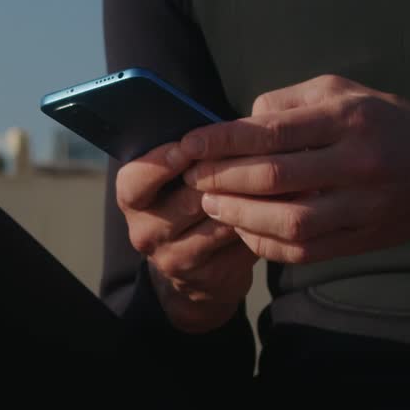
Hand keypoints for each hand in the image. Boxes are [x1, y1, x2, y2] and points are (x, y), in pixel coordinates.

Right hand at [116, 142, 258, 332]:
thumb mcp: (175, 179)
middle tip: (258, 152)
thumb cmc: (188, 202)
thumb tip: (220, 132)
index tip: (190, 146)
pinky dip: (261, 221)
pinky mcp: (206, 277)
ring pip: (220, 219)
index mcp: (132, 199)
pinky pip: (240, 242)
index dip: (163, 162)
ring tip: (277, 175)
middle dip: (223, 176)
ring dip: (250, 197)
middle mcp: (145, 231)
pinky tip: (277, 205)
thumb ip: (188, 156)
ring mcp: (174, 258)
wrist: (195, 269)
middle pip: (188, 198)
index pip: (137, 179)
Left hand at [179, 74, 409, 263]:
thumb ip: (287, 101)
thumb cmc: (385, 122)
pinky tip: (242, 229)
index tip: (187, 144)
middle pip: (274, 178)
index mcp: (349, 119)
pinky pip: (303, 251)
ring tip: (210, 205)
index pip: (272, 132)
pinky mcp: (363, 240)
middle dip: (221, 179)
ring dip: (239, 216)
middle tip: (191, 178)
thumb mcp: (342, 92)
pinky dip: (265, 244)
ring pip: (288, 221)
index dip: (221, 141)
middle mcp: (359, 163)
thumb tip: (237, 121)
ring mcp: (363, 206)